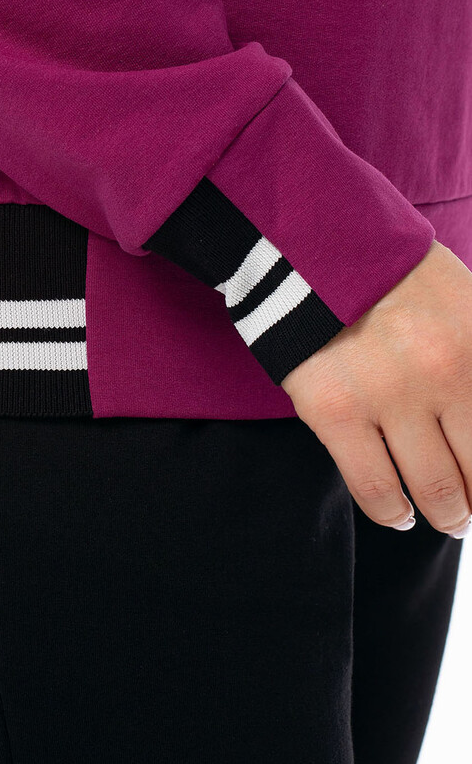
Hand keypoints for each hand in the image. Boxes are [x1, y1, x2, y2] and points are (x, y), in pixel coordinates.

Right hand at [281, 239, 471, 535]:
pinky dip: (394, 513)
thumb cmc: (392, 275)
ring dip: (450, 515)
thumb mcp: (465, 300)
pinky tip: (401, 514)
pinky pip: (376, 489)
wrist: (308, 247)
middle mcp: (446, 372)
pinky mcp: (335, 412)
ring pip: (440, 493)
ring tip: (448, 516)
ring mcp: (388, 395)